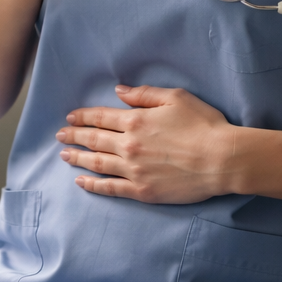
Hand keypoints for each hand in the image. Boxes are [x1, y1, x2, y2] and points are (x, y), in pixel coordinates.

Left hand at [55, 84, 236, 203]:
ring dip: (78, 158)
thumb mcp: (175, 98)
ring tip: (64, 156)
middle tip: (60, 136)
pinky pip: (111, 188)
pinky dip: (93, 185)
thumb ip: (144, 94)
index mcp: (136, 120)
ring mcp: (134, 170)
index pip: (101, 117)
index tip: (70, 117)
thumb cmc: (203, 125)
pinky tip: (82, 182)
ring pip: (97, 164)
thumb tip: (119, 91)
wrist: (221, 160)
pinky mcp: (142, 190)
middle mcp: (129, 145)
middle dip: (74, 136)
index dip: (83, 116)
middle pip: (94, 140)